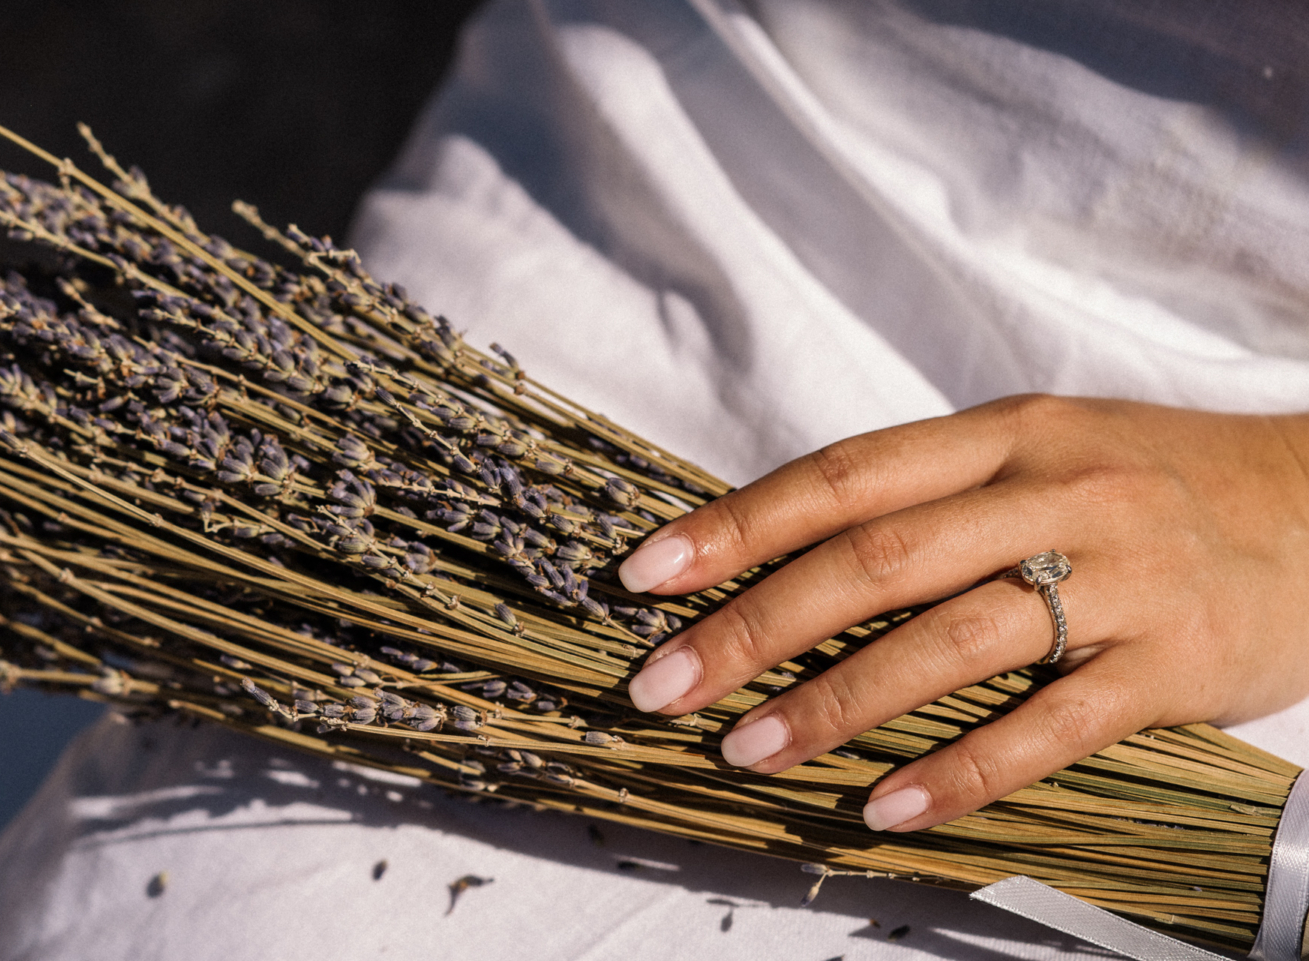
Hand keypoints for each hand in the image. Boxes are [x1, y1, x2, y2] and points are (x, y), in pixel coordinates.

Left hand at [617, 395, 1308, 831]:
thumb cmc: (1154, 482)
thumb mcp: (1044, 451)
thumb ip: (931, 494)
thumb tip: (784, 551)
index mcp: (1005, 435)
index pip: (844, 475)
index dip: (737, 524)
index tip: (647, 574)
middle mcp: (1055, 492)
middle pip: (877, 558)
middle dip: (755, 624)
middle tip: (664, 685)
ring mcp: (1118, 578)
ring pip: (952, 642)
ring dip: (835, 703)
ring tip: (745, 750)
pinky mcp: (1172, 665)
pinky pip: (1052, 728)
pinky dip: (963, 771)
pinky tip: (886, 809)